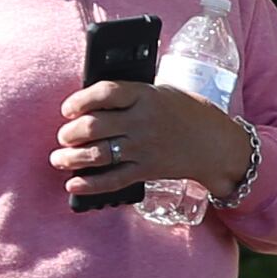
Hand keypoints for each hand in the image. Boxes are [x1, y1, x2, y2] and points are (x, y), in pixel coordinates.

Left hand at [52, 78, 239, 193]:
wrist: (218, 145)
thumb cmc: (190, 114)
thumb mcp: (163, 94)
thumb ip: (133, 96)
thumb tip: (94, 103)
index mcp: (147, 95)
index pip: (104, 92)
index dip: (79, 100)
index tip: (68, 108)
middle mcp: (143, 121)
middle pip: (93, 126)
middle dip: (69, 133)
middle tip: (64, 136)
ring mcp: (144, 147)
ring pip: (96, 154)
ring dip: (70, 158)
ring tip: (59, 159)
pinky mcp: (147, 170)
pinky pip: (112, 180)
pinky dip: (89, 185)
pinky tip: (73, 184)